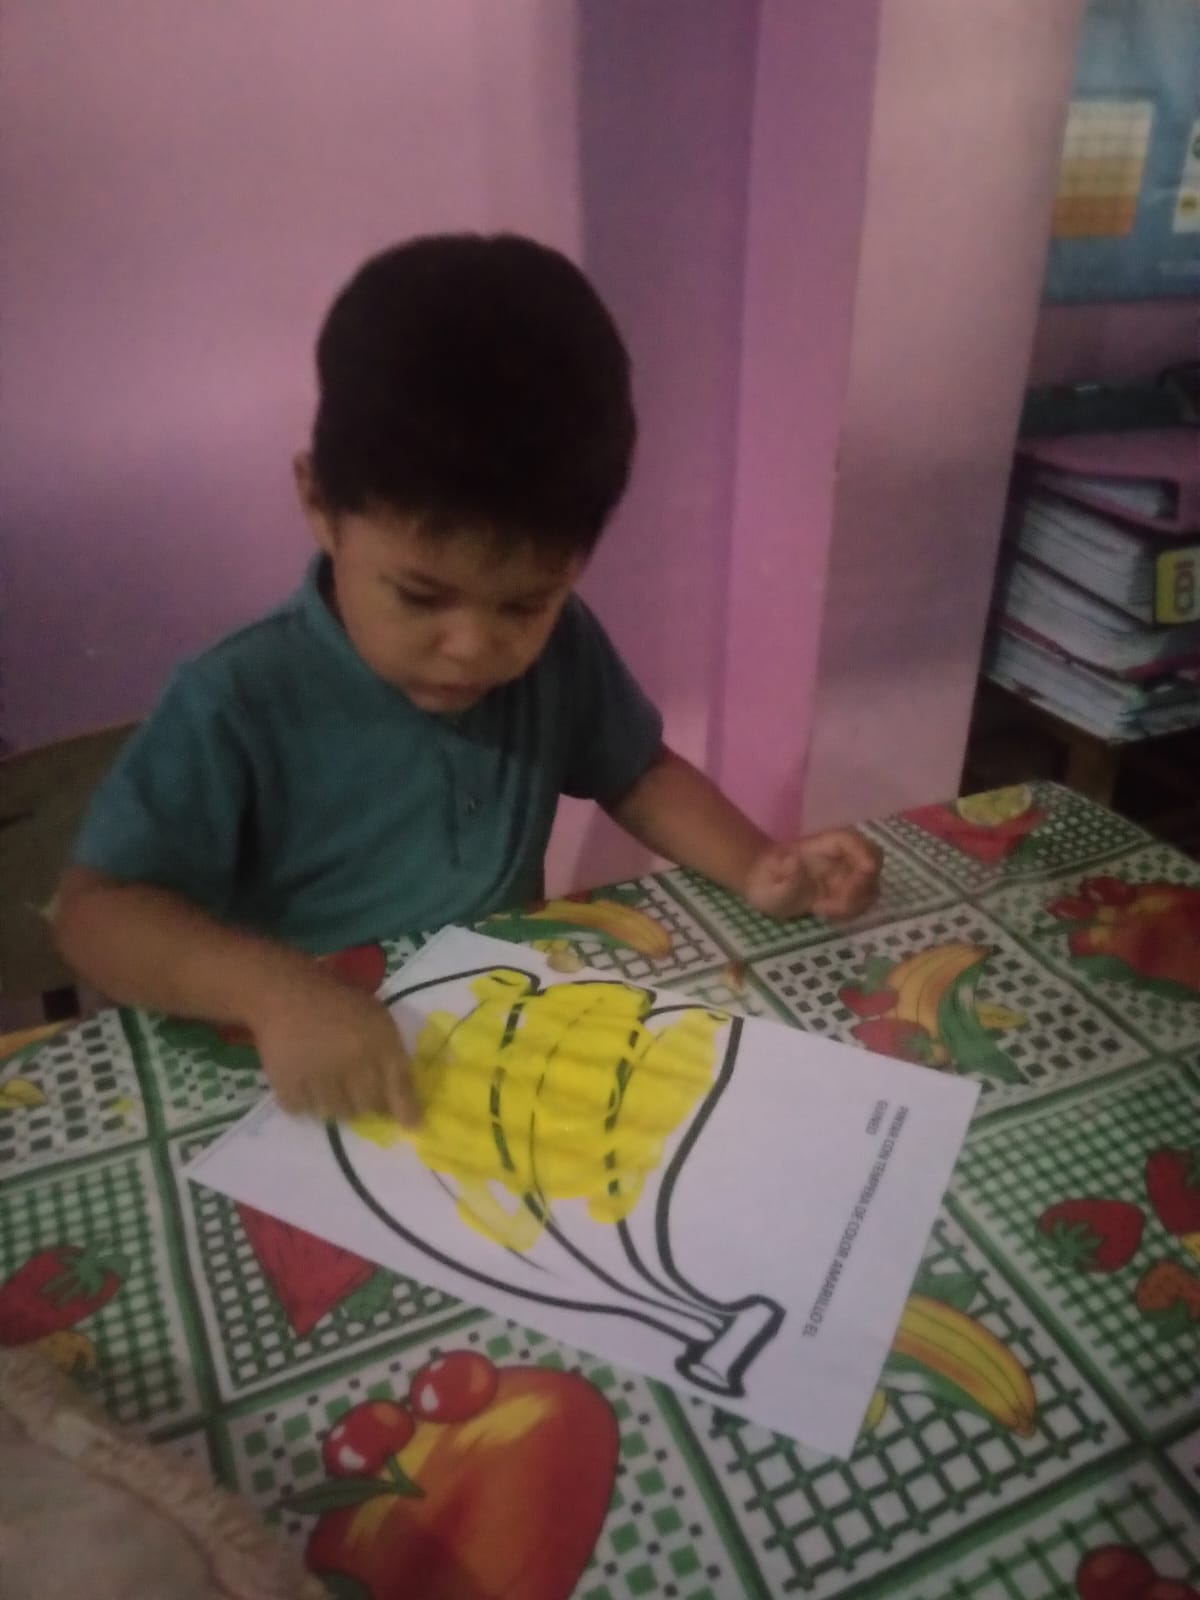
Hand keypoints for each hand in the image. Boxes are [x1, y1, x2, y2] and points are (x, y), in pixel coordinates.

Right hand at [249, 968, 419, 1124]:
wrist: (286, 992)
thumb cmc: (338, 1002)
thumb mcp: (377, 1018)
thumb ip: (391, 1052)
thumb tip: (400, 1095)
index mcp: (379, 1042)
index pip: (400, 1085)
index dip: (408, 1110)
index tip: (411, 1126)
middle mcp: (353, 1062)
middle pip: (368, 1106)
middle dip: (366, 1103)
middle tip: (356, 1093)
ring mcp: (320, 1076)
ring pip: (336, 1114)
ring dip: (335, 1104)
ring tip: (328, 1083)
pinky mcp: (288, 1083)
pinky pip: (301, 1109)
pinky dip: (303, 1102)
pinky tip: (303, 1083)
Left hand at [745, 829, 881, 921]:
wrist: (763, 887)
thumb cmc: (764, 879)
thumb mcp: (766, 880)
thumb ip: (784, 875)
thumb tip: (794, 862)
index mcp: (821, 845)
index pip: (849, 839)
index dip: (863, 851)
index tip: (868, 870)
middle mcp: (838, 857)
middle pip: (871, 858)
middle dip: (865, 882)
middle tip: (841, 902)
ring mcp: (844, 874)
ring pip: (870, 883)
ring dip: (856, 902)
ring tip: (822, 910)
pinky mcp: (845, 891)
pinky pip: (861, 900)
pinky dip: (850, 911)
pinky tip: (823, 912)